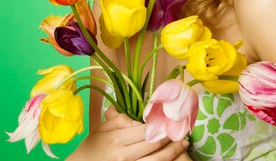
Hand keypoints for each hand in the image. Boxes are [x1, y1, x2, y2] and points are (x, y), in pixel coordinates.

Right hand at [67, 106, 188, 160]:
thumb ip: (120, 120)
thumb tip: (139, 119)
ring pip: (156, 160)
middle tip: (183, 131)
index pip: (145, 130)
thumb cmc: (92, 146)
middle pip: (154, 145)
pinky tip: (172, 158)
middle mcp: (123, 155)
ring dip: (173, 152)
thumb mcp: (102, 129)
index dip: (162, 125)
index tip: (172, 120)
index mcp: (116, 139)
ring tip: (183, 145)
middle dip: (172, 138)